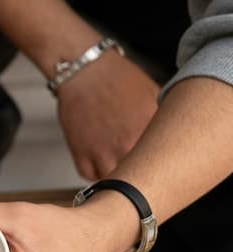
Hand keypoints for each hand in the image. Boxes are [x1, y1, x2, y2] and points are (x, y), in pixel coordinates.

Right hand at [56, 54, 158, 179]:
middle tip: (137, 167)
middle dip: (139, 173)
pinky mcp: (81, 152)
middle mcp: (128, 145)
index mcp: (151, 132)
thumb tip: (170, 135)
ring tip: (117, 165)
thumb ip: (162, 121)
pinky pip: (89, 175)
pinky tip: (99, 160)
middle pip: (138, 176)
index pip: (161, 163)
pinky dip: (94, 171)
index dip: (158, 165)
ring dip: (115, 175)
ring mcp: (102, 151)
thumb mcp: (154, 95)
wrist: (86, 71)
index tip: (156, 165)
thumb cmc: (118, 78)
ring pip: (113, 180)